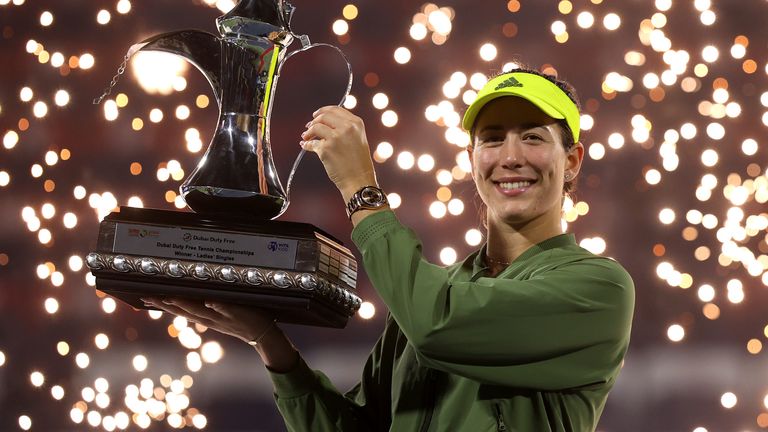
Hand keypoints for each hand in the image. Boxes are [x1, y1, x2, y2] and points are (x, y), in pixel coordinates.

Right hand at [142, 297, 273, 342]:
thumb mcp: (222, 315)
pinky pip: (228, 309)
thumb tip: (197, 293)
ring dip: (186, 304)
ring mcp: (224, 318)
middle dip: (166, 304)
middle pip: (185, 312)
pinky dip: (218, 306)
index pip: (180, 311)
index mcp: (206, 318)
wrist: (264, 336)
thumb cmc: (243, 321)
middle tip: (148, 296)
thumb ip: (209, 305)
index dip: (162, 305)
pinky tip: (210, 301)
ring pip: (202, 311)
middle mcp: (211, 319)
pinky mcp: (239, 314)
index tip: (145, 297)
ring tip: (171, 297)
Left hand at [300, 106, 377, 200]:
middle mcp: (347, 128)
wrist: (359, 179)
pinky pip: (311, 143)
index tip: (315, 115)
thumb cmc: (358, 162)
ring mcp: (336, 138)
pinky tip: (305, 145)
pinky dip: (306, 144)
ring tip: (306, 137)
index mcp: (356, 123)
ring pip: (315, 127)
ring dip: (308, 132)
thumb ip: (345, 128)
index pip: (336, 109)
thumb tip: (323, 121)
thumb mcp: (358, 138)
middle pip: (324, 116)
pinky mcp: (326, 149)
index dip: (323, 111)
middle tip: (308, 127)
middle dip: (314, 121)